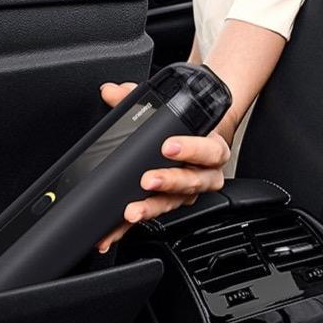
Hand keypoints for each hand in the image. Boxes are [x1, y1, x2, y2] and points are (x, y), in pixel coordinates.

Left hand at [94, 81, 229, 252]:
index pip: (208, 150)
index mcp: (211, 148)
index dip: (191, 149)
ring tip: (131, 212)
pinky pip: (153, 218)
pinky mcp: (169, 207)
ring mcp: (188, 194)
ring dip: (151, 208)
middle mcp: (204, 174)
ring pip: (173, 204)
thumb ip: (137, 98)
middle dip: (169, 182)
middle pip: (191, 183)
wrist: (199, 143)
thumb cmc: (184, 128)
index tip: (169, 146)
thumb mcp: (168, 110)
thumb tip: (111, 91)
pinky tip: (114, 230)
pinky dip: (131, 227)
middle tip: (148, 180)